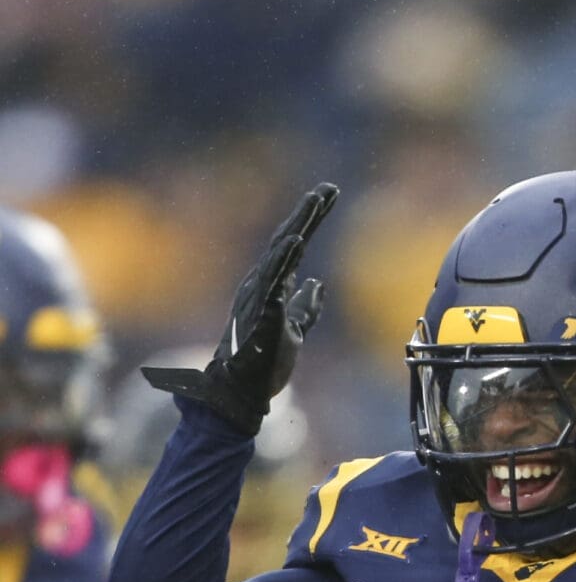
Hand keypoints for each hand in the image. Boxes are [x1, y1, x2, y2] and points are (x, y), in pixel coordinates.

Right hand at [142, 183, 335, 434]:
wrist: (240, 392)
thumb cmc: (261, 363)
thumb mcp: (292, 329)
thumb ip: (305, 308)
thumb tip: (317, 285)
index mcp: (271, 287)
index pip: (293, 246)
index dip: (310, 220)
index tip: (329, 195)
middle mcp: (262, 285)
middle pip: (287, 241)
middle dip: (307, 214)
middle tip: (328, 188)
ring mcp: (258, 298)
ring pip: (279, 254)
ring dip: (297, 227)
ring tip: (315, 202)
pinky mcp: (260, 314)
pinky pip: (272, 283)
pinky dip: (283, 261)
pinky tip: (296, 241)